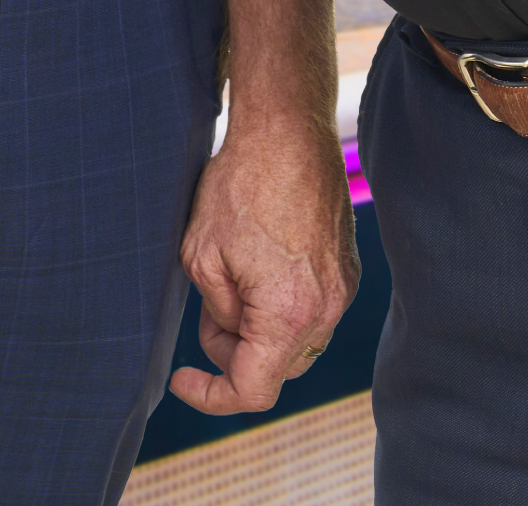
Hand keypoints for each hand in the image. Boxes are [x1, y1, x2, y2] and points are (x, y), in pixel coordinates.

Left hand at [168, 106, 358, 417]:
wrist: (287, 134)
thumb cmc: (240, 186)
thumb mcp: (201, 255)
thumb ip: (216, 311)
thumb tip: (229, 332)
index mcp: (287, 317)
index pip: (253, 389)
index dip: (211, 395)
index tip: (182, 379)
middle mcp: (324, 313)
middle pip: (276, 367)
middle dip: (234, 352)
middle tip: (207, 310)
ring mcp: (341, 293)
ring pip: (295, 340)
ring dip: (259, 329)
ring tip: (231, 279)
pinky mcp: (345, 272)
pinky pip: (311, 310)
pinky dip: (281, 306)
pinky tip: (258, 265)